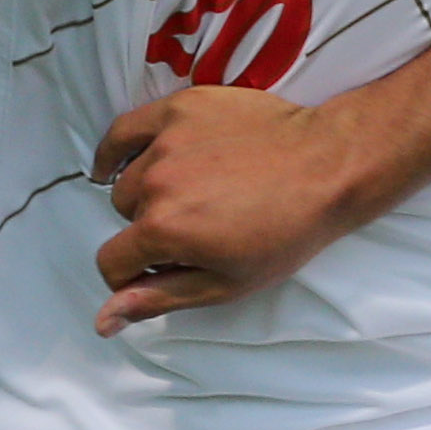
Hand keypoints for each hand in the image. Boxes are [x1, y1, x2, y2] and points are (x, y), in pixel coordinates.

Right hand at [90, 89, 363, 332]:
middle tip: (196, 227)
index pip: (112, 263)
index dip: (131, 278)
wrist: (327, 166)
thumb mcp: (225, 283)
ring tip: (189, 194)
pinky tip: (112, 165)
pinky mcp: (179, 108)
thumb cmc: (287, 231)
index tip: (156, 273)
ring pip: (128, 178)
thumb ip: (158, 298)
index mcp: (164, 230)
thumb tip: (104, 321)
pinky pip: (125, 130)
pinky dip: (114, 150)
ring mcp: (166, 141)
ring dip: (147, 190)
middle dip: (151, 229)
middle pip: (125, 218)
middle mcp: (156, 183)